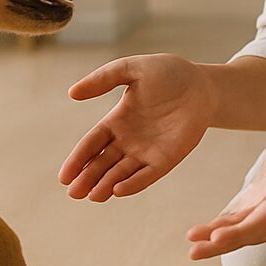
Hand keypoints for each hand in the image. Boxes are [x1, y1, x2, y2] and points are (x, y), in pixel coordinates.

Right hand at [59, 54, 216, 201]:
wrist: (202, 83)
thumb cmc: (166, 73)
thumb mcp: (130, 69)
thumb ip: (102, 79)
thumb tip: (72, 93)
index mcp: (116, 121)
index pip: (91, 144)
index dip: (77, 160)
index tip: (63, 177)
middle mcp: (128, 141)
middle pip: (102, 164)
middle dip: (87, 178)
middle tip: (73, 193)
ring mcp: (147, 152)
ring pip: (121, 173)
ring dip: (106, 185)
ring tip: (92, 196)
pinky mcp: (167, 159)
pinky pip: (147, 175)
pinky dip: (133, 183)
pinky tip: (118, 190)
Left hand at [186, 102, 265, 260]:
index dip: (244, 229)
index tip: (218, 237)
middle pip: (253, 232)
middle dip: (225, 243)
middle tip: (194, 252)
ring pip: (243, 229)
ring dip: (218, 240)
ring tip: (193, 248)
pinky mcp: (259, 198)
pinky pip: (239, 217)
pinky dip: (221, 227)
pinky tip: (202, 234)